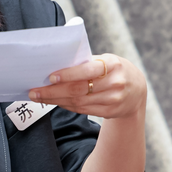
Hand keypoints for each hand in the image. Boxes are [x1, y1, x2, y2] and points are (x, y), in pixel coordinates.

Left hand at [29, 54, 146, 119]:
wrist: (137, 87)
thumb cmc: (113, 68)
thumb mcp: (105, 59)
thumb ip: (85, 62)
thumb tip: (55, 63)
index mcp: (113, 64)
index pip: (88, 70)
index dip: (68, 74)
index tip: (50, 77)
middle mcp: (115, 83)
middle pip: (79, 90)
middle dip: (53, 91)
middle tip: (34, 91)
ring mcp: (113, 100)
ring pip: (79, 102)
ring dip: (55, 100)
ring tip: (39, 97)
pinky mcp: (110, 111)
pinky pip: (83, 110)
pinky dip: (66, 105)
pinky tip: (54, 101)